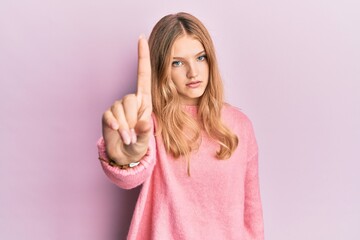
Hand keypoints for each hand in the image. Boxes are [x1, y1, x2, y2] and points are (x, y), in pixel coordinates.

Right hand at [102, 36, 151, 164]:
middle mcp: (131, 101)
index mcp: (145, 101)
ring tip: (129, 138)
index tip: (141, 38)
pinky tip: (118, 133)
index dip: (142, 57)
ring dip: (125, 127)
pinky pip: (110, 116)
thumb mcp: (147, 139)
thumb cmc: (139, 145)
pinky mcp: (107, 115)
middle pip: (130, 99)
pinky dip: (115, 126)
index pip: (143, 75)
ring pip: (120, 109)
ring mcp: (118, 108)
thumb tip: (143, 122)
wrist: (125, 156)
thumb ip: (146, 132)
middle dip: (133, 119)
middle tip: (134, 135)